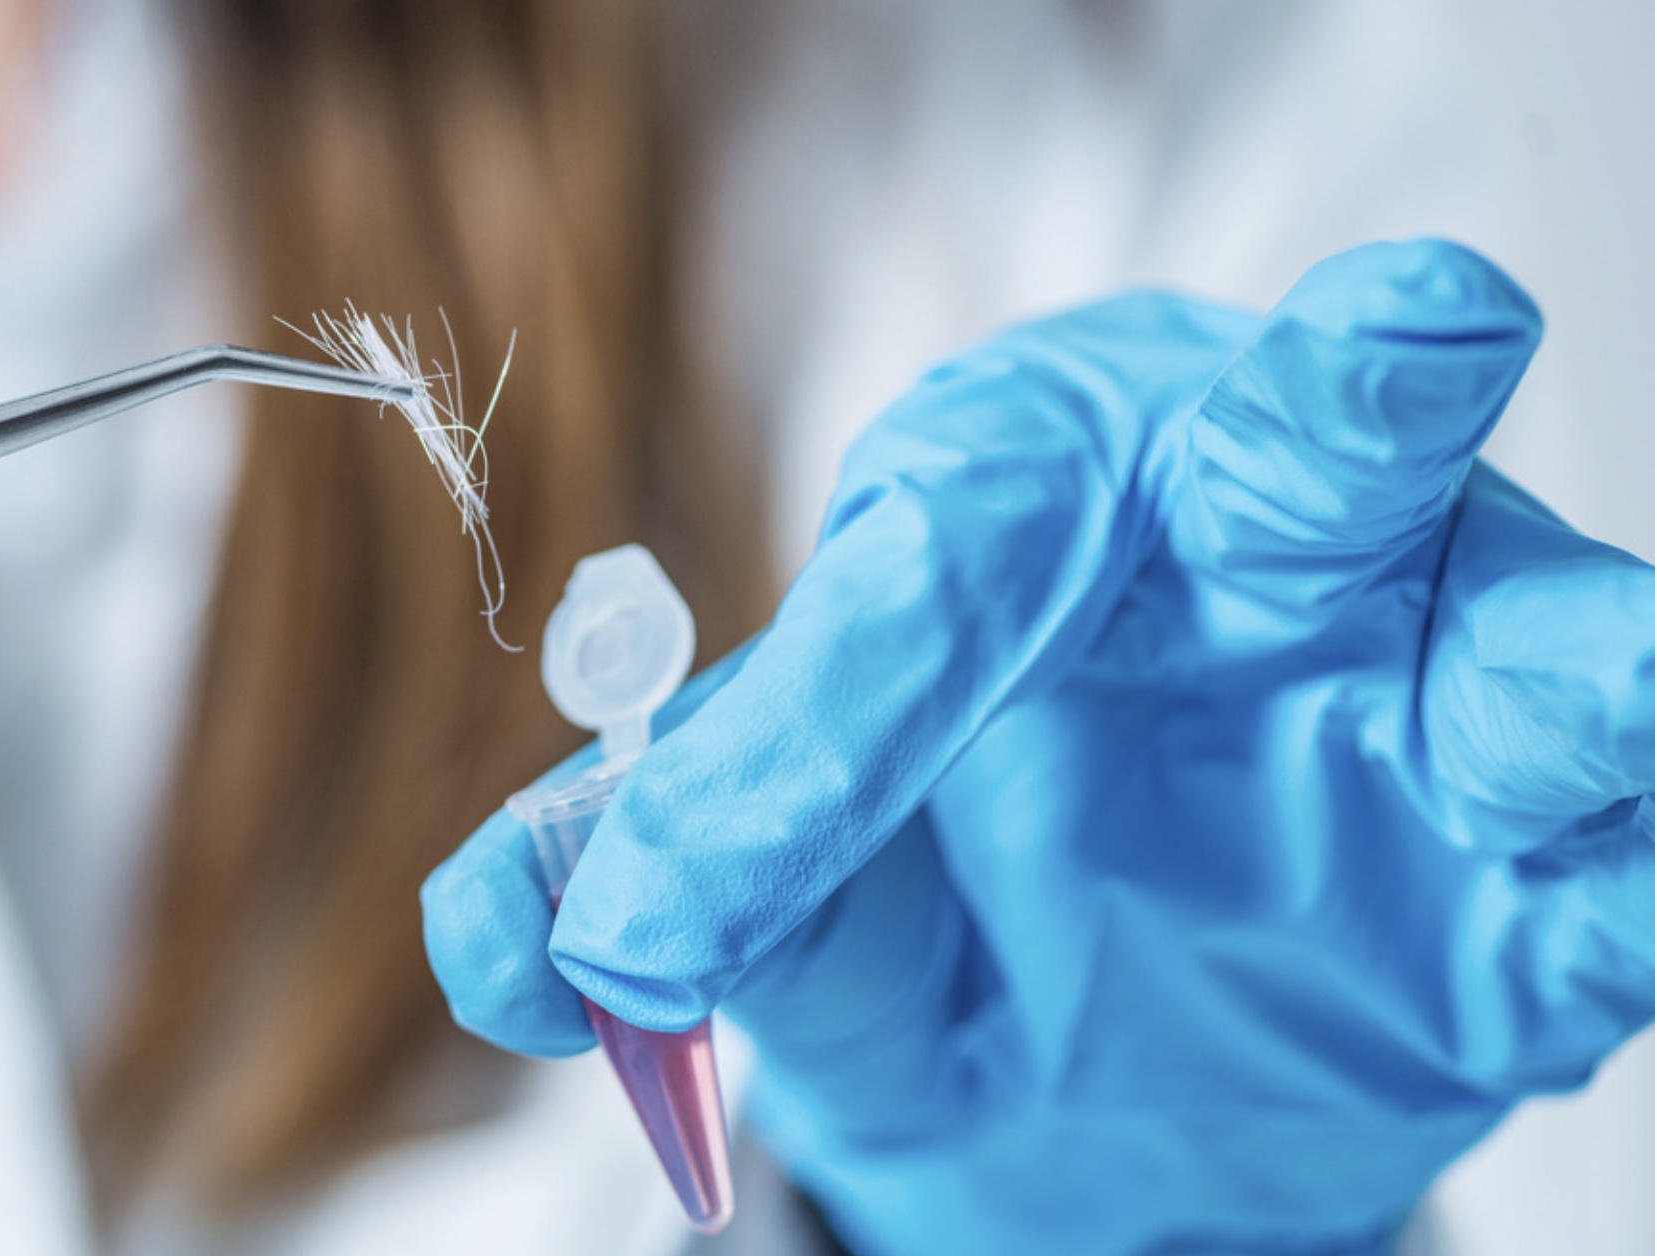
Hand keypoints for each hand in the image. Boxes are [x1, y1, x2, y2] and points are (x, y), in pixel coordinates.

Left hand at [424, 241, 1653, 1253]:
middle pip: (1321, 431)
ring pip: (1547, 629)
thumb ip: (651, 879)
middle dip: (1356, 395)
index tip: (663, 925)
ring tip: (1538, 716)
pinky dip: (1646, 863)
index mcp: (1023, 494)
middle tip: (1396, 348)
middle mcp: (1251, 541)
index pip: (935, 570)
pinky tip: (1622, 881)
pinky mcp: (1551, 880)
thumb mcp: (779, 892)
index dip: (805, 746)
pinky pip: (1642, 858)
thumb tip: (506, 939)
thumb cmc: (921, 889)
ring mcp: (1433, 696)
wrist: (1085, 1057)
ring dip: (1563, 666)